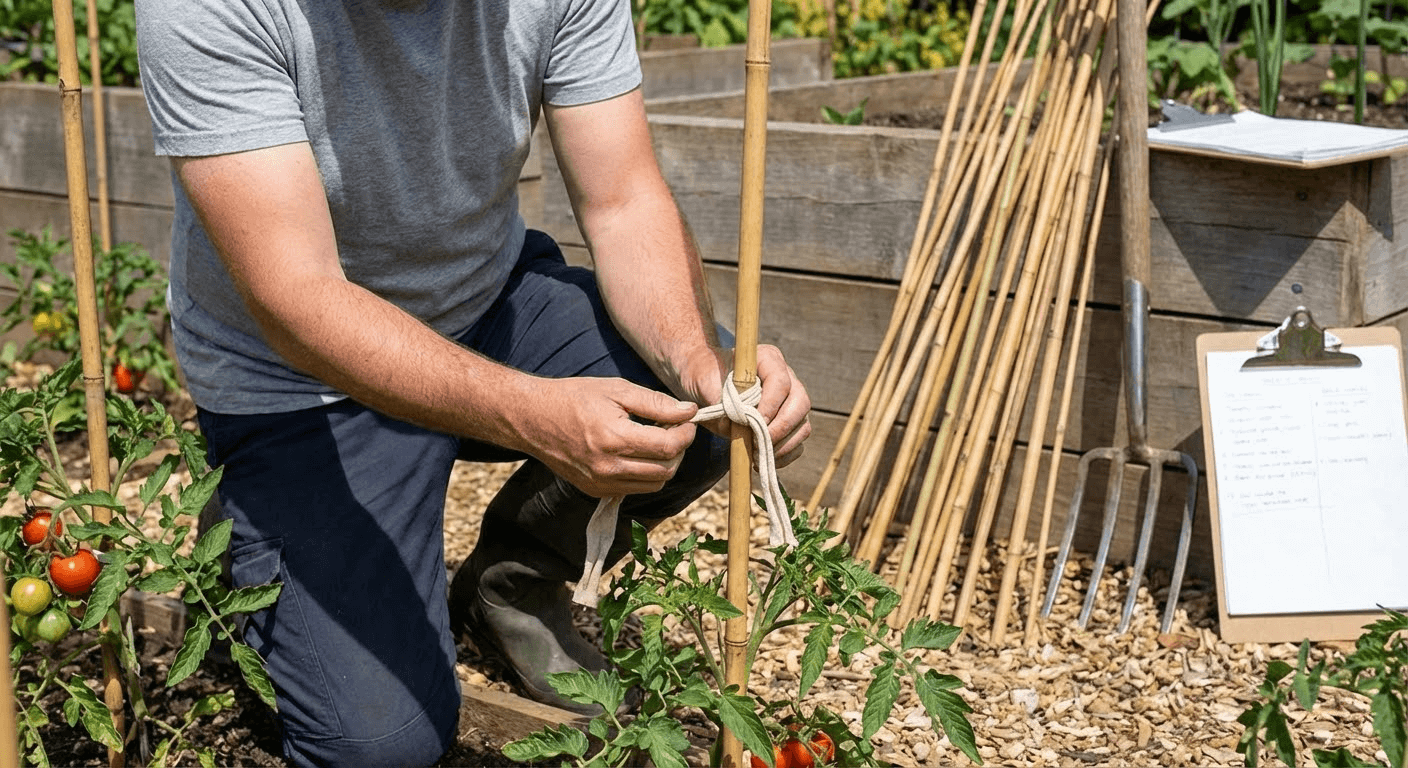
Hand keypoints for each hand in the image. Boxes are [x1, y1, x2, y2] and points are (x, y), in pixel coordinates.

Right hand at [521, 376, 699, 497]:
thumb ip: (655, 403)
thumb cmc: (574, 398)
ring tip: (658, 441)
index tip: (688, 420)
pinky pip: (635, 489)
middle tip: (675, 429)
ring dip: (665, 464)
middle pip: (666, 470)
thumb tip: (688, 411)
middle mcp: (608, 467)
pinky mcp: (595, 490)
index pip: (668, 447)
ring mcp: (601, 483)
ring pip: (654, 484)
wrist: (533, 419)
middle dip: (679, 450)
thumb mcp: (616, 389)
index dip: (686, 433)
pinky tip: (639, 453)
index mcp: (614, 438)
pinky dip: (646, 474)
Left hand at [682, 344, 811, 468]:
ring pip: (802, 425)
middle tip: (758, 443)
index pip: (780, 381)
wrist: (706, 383)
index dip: (770, 404)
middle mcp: (786, 378)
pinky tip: (760, 460)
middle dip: (781, 428)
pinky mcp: (789, 423)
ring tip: (755, 454)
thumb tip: (731, 424)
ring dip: (782, 445)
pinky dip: (783, 456)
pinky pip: (797, 442)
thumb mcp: (703, 380)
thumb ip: (717, 398)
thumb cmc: (706, 375)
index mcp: (768, 359)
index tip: (753, 422)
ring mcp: (790, 402)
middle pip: (800, 403)